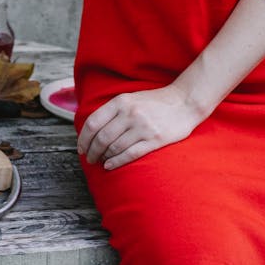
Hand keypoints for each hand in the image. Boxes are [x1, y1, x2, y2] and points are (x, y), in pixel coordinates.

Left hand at [77, 85, 203, 169]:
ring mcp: (142, 127)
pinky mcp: (154, 139)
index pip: (94, 122)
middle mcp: (130, 113)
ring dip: (103, 157)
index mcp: (121, 101)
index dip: (84, 138)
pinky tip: (110, 165)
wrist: (184, 102)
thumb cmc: (155, 102)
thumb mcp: (131, 98)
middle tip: (89, 158)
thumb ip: (113, 110)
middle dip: (92, 151)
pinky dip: (117, 162)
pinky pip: (130, 154)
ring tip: (100, 162)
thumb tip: (93, 128)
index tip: (81, 147)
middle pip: (102, 137)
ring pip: (114, 147)